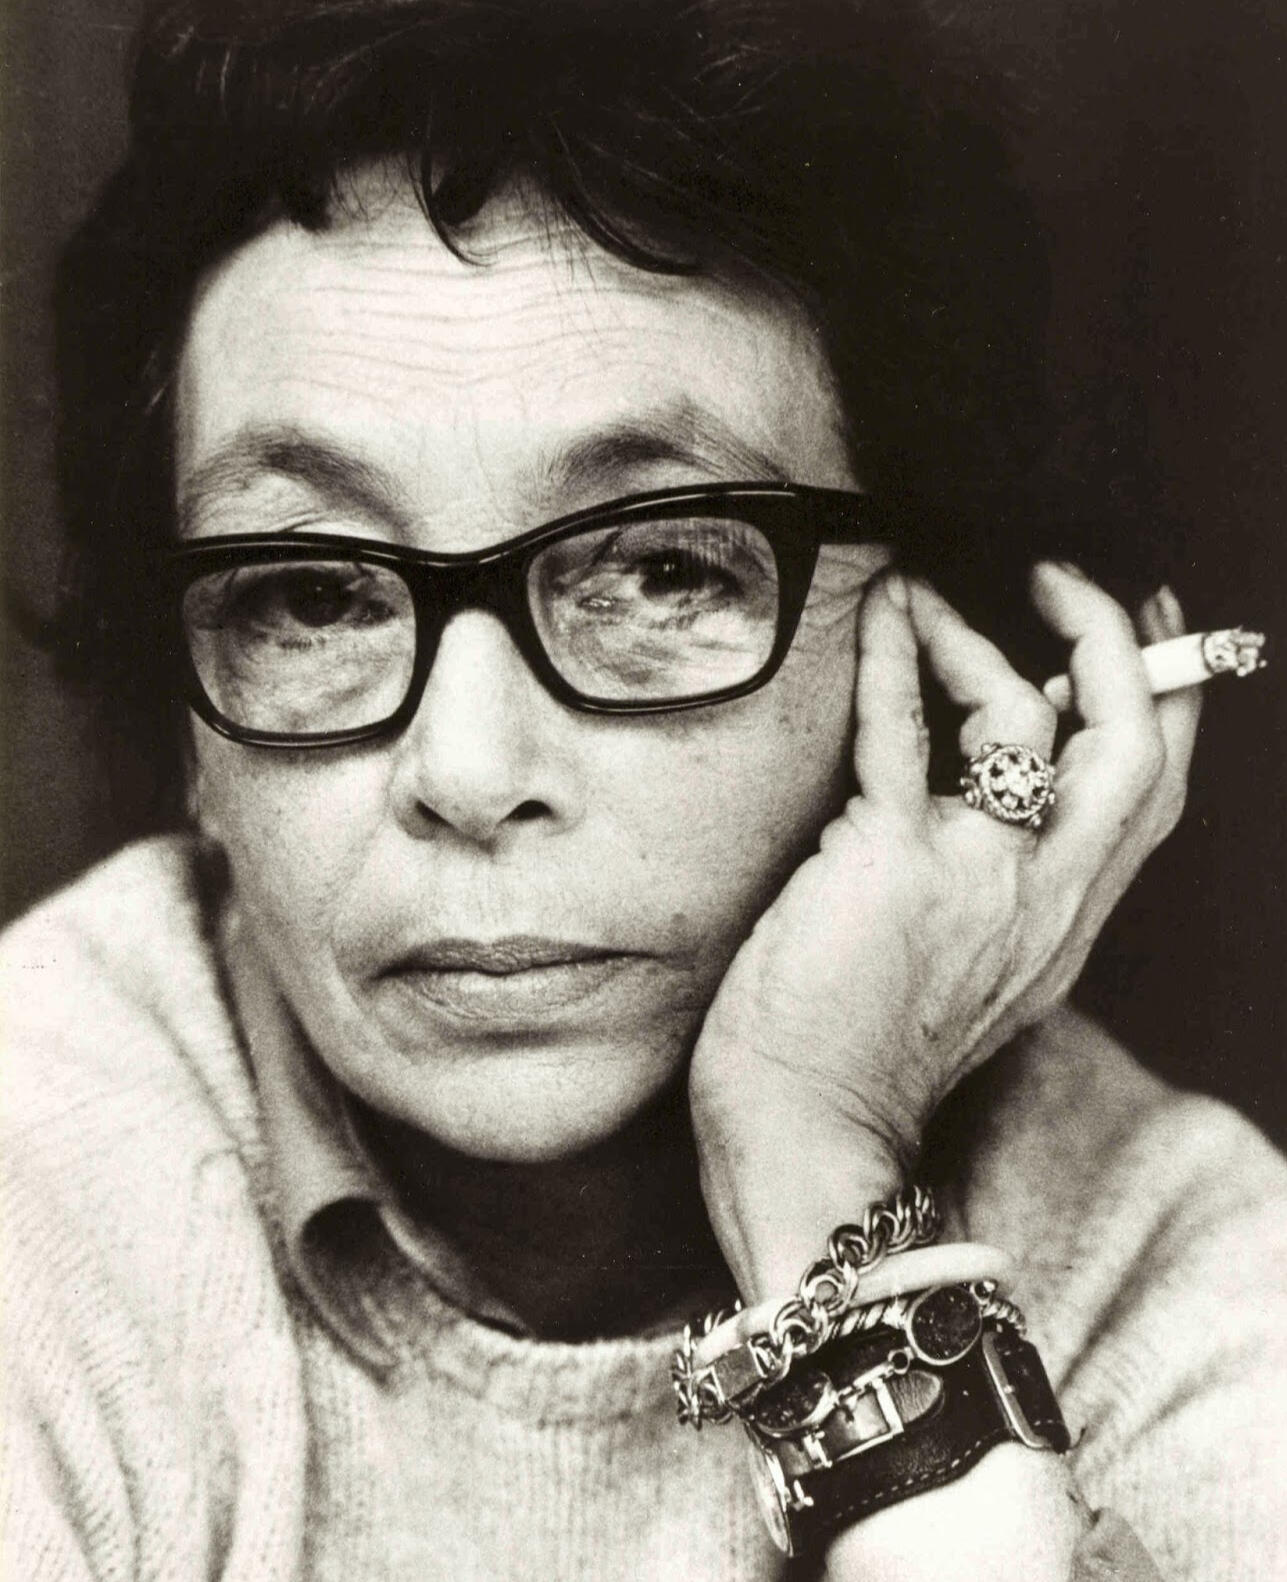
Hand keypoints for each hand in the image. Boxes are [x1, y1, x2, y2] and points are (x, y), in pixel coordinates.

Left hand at [689, 563, 1200, 1298]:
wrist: (805, 1135)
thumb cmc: (859, 1053)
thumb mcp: (968, 972)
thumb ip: (996, 891)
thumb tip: (983, 789)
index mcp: (1064, 922)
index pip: (1152, 796)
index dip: (1165, 700)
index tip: (1149, 627)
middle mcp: (1044, 897)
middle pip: (1135, 747)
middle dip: (1118, 642)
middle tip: (1065, 578)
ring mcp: (976, 877)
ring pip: (1028, 716)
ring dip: (975, 639)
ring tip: (924, 604)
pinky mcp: (890, 861)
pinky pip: (904, 728)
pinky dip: (895, 655)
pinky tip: (882, 611)